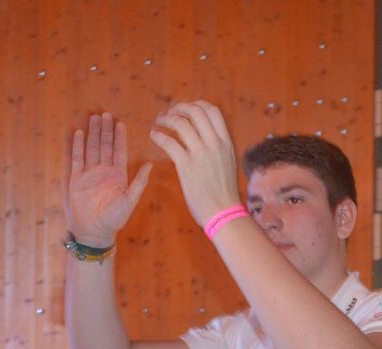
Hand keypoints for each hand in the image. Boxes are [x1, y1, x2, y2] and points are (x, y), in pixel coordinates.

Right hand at [63, 112, 152, 247]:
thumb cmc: (115, 219)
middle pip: (104, 146)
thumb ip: (139, 181)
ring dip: (93, 134)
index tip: (120, 123)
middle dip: (105, 130)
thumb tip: (150, 164)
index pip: (119, 151)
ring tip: (94, 118)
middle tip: (105, 114)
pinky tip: (78, 133)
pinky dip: (77, 146)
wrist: (95, 231)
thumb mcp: (130, 199)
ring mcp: (89, 174)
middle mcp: (103, 171)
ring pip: (91, 148)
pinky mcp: (76, 179)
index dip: (119, 137)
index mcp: (117, 175)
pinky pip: (77, 159)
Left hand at [149, 100, 241, 226]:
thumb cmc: (224, 192)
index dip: (197, 104)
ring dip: (166, 119)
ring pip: (180, 123)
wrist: (223, 212)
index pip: (212, 110)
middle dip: (179, 107)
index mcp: (226, 142)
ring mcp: (200, 153)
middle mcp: (214, 143)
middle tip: (169, 113)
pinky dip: (158, 136)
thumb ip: (219, 147)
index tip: (186, 109)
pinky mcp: (186, 165)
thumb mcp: (228, 162)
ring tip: (159, 122)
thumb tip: (208, 137)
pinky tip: (154, 136)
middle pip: (195, 111)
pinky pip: (169, 142)